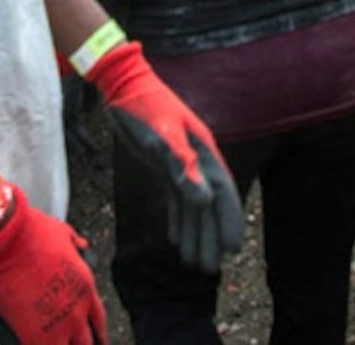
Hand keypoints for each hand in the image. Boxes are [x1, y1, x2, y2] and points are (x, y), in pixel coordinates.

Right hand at [0, 179, 104, 344]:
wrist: (4, 239)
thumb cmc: (31, 232)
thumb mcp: (61, 231)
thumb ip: (75, 242)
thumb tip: (82, 243)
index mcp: (85, 286)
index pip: (99, 318)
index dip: (98, 330)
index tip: (97, 337)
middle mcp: (76, 309)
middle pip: (86, 342)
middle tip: (73, 344)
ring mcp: (56, 325)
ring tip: (51, 344)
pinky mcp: (33, 335)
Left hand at [86, 41, 244, 271]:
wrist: (122, 85)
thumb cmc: (145, 107)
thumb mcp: (163, 135)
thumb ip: (184, 166)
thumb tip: (205, 202)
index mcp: (203, 151)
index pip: (222, 192)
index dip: (228, 220)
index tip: (231, 248)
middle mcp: (197, 159)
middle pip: (208, 204)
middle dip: (210, 235)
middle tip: (209, 269)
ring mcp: (181, 161)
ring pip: (191, 204)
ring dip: (193, 233)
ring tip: (192, 263)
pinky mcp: (163, 163)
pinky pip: (175, 196)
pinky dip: (177, 218)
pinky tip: (175, 238)